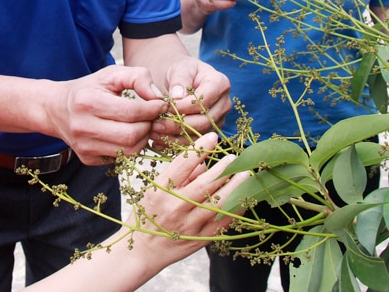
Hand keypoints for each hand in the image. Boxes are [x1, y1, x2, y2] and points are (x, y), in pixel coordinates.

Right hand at [45, 64, 166, 164]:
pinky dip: (130, 147)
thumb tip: (158, 97)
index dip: (152, 109)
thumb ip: (138, 77)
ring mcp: (84, 146)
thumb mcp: (111, 74)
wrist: (57, 109)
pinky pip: (120, 158)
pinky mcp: (88, 159)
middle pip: (132, 136)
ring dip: (143, 139)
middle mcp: (83, 127)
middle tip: (153, 117)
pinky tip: (128, 134)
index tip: (160, 105)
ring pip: (129, 151)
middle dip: (149, 126)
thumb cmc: (89, 89)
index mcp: (88, 102)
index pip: (131, 112)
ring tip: (143, 125)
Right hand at [130, 132, 247, 262]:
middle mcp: (175, 207)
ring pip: (218, 204)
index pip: (183, 164)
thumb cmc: (147, 215)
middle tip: (234, 158)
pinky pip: (222, 223)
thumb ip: (179, 175)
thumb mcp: (154, 190)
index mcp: (161, 191)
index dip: (200, 148)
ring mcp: (189, 225)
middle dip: (223, 169)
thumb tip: (203, 163)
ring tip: (245, 174)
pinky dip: (235, 209)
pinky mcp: (200, 240)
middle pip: (205, 184)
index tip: (213, 137)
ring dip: (235, 187)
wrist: (142, 250)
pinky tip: (244, 197)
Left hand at [150, 58, 230, 149]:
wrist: (184, 80)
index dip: (184, 107)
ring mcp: (218, 120)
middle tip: (156, 124)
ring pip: (199, 134)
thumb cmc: (183, 72)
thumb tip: (177, 96)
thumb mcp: (180, 69)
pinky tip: (158, 142)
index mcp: (220, 83)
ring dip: (175, 137)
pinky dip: (175, 144)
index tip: (165, 108)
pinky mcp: (209, 132)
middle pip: (204, 121)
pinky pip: (193, 142)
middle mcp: (224, 104)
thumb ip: (179, 80)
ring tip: (154, 133)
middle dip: (178, 125)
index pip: (204, 101)